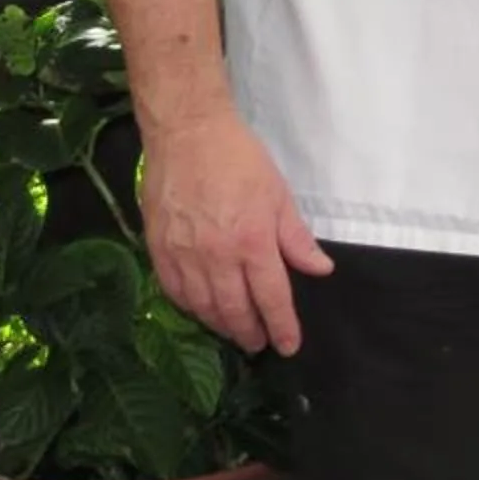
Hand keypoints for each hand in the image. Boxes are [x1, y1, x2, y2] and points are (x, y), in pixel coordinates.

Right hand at [139, 113, 331, 354]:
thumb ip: (296, 238)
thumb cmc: (239, 159)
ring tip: (234, 333)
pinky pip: (173, 292)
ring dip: (220, 326)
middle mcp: (217, 257)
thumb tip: (320, 270)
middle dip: (250, 334)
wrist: (187, 133)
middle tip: (258, 345)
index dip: (282, 327)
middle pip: (235, 310)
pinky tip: (200, 311)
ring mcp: (184, 255)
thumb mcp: (279, 195)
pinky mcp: (158, 249)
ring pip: (203, 307)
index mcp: (252, 243)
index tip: (289, 346)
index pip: (271, 298)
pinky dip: (190, 308)